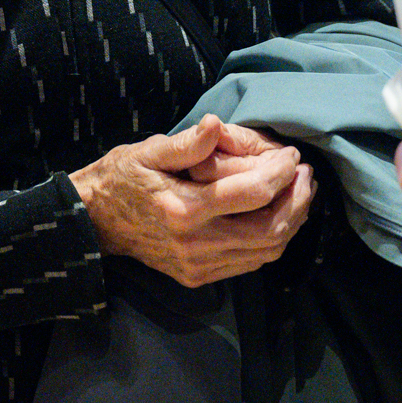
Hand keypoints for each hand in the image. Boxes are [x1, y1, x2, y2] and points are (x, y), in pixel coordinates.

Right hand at [70, 114, 316, 287]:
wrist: (96, 223)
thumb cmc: (123, 178)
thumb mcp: (147, 151)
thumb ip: (186, 143)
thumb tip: (215, 125)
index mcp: (183, 209)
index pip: (253, 194)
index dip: (282, 173)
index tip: (292, 155)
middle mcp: (194, 244)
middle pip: (269, 230)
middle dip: (298, 201)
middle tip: (306, 175)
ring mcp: (198, 266)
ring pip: (266, 251)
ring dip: (291, 222)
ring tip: (299, 193)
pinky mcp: (199, 277)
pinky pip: (250, 263)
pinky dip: (272, 241)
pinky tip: (277, 216)